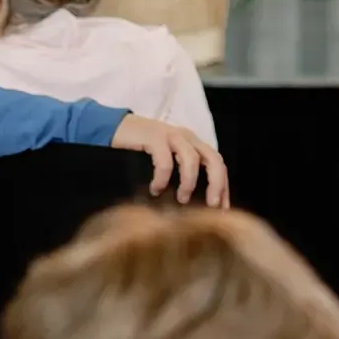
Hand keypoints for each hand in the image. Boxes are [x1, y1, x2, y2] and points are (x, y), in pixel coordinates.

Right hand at [109, 115, 229, 206]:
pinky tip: (155, 189)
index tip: (223, 210)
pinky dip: (163, 177)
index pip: (218, 165)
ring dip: (189, 181)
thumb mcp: (167, 162)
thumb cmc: (142, 151)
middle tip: (212, 206)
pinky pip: (165, 160)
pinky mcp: (154, 137)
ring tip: (182, 199)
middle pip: (213, 159)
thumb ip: (180, 176)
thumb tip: (193, 206)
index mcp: (194, 145)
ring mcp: (172, 135)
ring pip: (192, 158)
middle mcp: (188, 138)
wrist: (115, 128)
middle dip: (216, 184)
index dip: (223, 187)